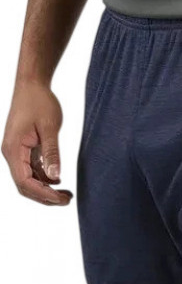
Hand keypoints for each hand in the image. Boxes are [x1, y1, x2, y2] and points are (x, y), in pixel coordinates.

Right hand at [2, 81, 72, 205]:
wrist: (32, 83)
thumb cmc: (40, 100)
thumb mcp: (49, 127)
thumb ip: (51, 152)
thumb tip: (55, 177)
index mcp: (13, 149)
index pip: (25, 182)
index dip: (42, 194)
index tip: (61, 198)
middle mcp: (11, 154)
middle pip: (25, 186)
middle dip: (45, 197)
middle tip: (67, 199)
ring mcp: (17, 153)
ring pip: (29, 181)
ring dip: (46, 190)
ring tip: (67, 194)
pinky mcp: (24, 150)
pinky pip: (32, 171)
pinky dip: (44, 180)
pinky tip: (59, 181)